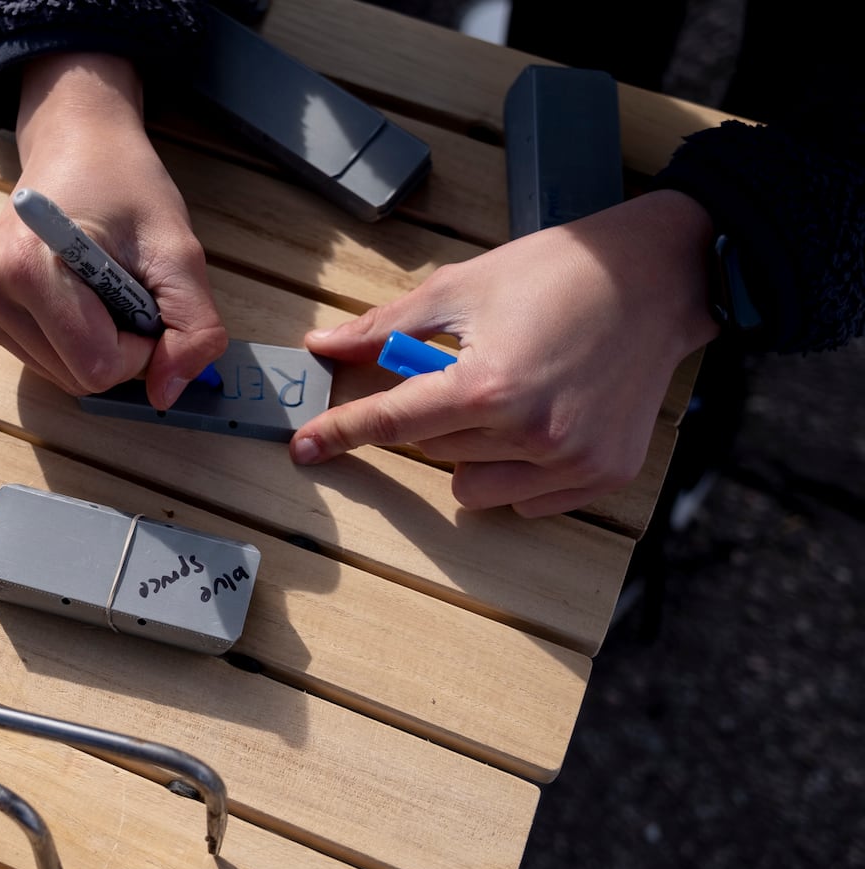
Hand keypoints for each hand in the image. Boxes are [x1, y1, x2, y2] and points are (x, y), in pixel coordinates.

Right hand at [0, 53, 226, 408]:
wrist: (75, 146)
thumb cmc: (125, 185)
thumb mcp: (178, 249)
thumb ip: (192, 324)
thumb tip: (167, 393)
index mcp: (26, 267)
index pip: (97, 366)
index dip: (141, 347)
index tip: (145, 296)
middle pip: (78, 378)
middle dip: (119, 347)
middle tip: (124, 286)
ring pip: (62, 377)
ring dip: (98, 345)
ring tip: (98, 286)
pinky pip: (43, 362)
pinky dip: (73, 341)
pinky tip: (75, 295)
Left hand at [289, 189, 723, 516]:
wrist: (657, 277)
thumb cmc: (557, 273)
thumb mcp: (463, 287)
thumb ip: (386, 326)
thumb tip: (324, 346)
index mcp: (487, 385)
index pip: (392, 423)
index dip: (340, 434)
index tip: (304, 449)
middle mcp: (529, 433)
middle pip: (433, 452)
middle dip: (434, 417)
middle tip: (470, 371)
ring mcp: (570, 461)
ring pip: (473, 486)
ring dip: (471, 452)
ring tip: (510, 398)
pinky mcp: (603, 474)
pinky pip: (526, 501)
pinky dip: (518, 473)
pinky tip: (542, 424)